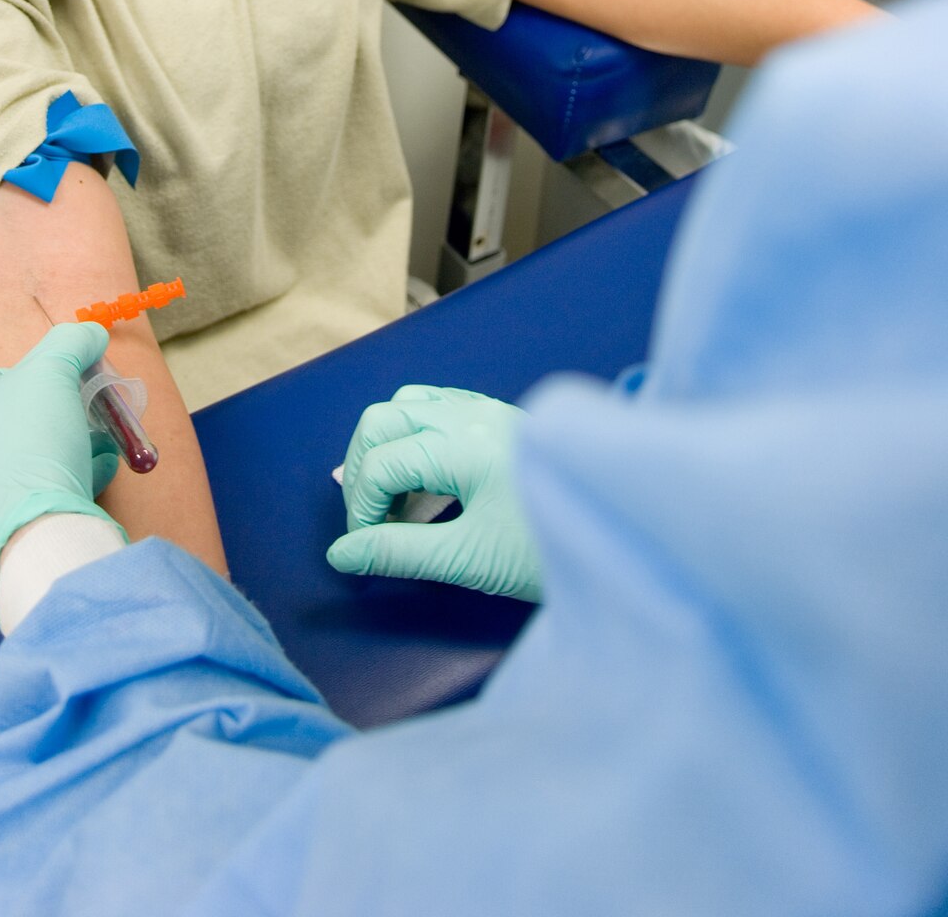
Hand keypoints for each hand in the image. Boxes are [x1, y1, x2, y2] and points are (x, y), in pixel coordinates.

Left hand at [0, 321, 124, 614]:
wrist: (33, 541)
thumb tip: (90, 333)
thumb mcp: (54, 372)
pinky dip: (37, 510)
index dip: (36, 386)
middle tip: (82, 432)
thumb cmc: (32, 446)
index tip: (67, 396)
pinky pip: (7, 524)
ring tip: (90, 466)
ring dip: (44, 470)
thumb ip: (70, 342)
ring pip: (2, 483)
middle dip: (43, 431)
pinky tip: (72, 502)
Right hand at [326, 384, 542, 600]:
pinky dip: (413, 437)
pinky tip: (420, 476)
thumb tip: (342, 553)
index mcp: (461, 442)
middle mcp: (468, 413)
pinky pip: (435, 407)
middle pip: (381, 421)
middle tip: (369, 523)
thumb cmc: (549, 550)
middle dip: (362, 470)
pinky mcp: (499, 417)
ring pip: (406, 406)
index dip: (360, 510)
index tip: (367, 550)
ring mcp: (485, 409)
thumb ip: (399, 553)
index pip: (379, 463)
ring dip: (385, 448)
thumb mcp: (470, 559)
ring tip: (391, 502)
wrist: (623, 531)